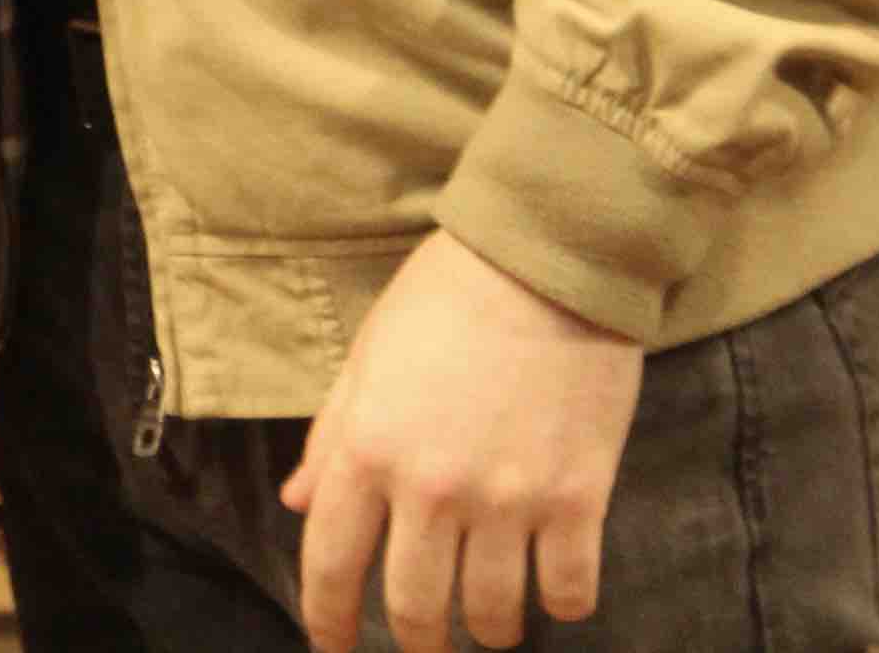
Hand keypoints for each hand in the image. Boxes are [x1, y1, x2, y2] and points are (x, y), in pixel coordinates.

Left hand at [280, 231, 646, 652]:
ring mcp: (508, 499)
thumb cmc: (443, 302)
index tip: (332, 648)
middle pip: (415, 606)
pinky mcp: (579, 499)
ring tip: (492, 627)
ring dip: (490, 632)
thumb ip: (332, 437)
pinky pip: (570, 589)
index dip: (328, 620)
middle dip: (417, 642)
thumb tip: (299, 504)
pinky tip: (556, 594)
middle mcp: (431, 488)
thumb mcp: (366, 360)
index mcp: (367, 450)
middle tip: (425, 647)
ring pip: (494, 612)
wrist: (545, 265)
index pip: (331, 562)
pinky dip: (563, 605)